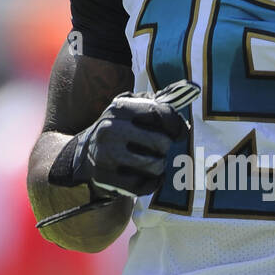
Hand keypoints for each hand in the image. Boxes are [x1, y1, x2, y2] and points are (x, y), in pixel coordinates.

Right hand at [49, 79, 199, 198]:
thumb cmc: (118, 129)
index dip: (176, 125)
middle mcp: (111, 129)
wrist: (83, 155)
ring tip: (154, 162)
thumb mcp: (131, 109)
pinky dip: (152, 182)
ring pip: (155, 165)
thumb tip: (192, 89)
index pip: (160, 113)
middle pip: (161, 142)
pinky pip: (145, 185)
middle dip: (167, 147)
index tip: (180, 132)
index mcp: (120, 108)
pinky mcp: (106, 179)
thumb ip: (159, 101)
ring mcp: (107, 155)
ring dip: (160, 165)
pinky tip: (148, 176)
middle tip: (162, 149)